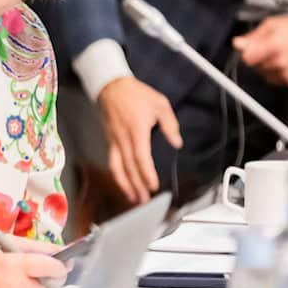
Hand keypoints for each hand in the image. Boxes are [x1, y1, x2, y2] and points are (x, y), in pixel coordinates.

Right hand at [0, 249, 68, 287]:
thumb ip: (14, 244)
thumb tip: (37, 245)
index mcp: (12, 264)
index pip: (49, 263)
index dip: (60, 261)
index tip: (64, 260)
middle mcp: (18, 285)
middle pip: (50, 281)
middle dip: (51, 274)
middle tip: (47, 269)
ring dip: (36, 286)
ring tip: (18, 280)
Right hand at [96, 77, 181, 203]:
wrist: (111, 86)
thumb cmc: (135, 94)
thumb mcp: (159, 104)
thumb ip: (170, 124)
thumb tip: (176, 142)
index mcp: (136, 130)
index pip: (141, 157)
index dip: (146, 174)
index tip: (153, 185)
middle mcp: (123, 138)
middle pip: (129, 167)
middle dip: (137, 186)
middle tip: (144, 201)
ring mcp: (114, 141)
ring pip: (118, 168)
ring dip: (125, 185)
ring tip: (133, 198)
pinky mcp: (110, 141)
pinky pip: (113, 162)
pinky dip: (118, 176)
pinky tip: (123, 183)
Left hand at [232, 15, 287, 86]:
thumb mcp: (271, 25)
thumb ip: (252, 36)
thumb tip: (237, 43)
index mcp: (274, 46)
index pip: (247, 58)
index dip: (246, 52)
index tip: (250, 48)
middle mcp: (280, 62)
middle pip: (253, 66)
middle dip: (256, 57)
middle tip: (268, 48)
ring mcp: (286, 73)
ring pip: (261, 73)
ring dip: (264, 65)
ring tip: (277, 54)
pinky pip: (271, 79)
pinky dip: (273, 72)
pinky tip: (281, 62)